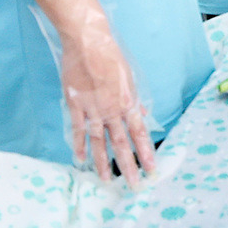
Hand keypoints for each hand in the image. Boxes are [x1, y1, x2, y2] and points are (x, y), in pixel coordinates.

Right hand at [59, 12, 156, 186]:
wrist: (88, 41)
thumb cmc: (111, 56)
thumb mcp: (130, 77)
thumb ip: (135, 99)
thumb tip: (142, 116)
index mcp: (128, 102)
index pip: (140, 133)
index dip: (146, 152)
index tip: (151, 169)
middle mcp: (112, 110)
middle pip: (122, 143)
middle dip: (129, 166)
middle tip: (134, 185)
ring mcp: (93, 109)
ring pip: (99, 142)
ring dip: (104, 163)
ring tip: (107, 181)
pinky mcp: (76, 105)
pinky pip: (78, 129)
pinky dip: (79, 145)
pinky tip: (80, 160)